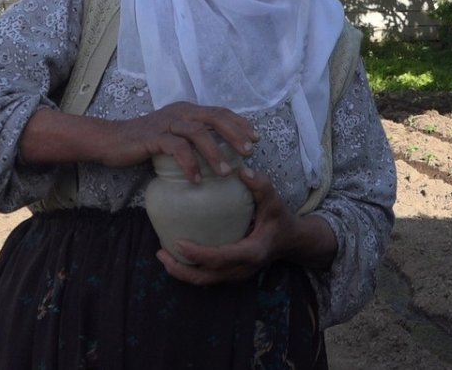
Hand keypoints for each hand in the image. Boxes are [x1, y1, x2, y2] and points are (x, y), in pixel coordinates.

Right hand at [100, 102, 258, 180]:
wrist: (111, 140)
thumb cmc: (145, 141)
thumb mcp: (174, 135)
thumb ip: (193, 138)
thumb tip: (219, 151)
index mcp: (188, 110)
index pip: (220, 112)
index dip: (240, 124)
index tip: (255, 139)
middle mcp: (180, 112)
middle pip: (215, 118)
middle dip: (235, 135)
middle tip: (248, 152)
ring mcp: (167, 123)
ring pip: (198, 133)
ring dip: (215, 153)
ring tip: (225, 172)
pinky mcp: (154, 137)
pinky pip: (177, 149)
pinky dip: (190, 164)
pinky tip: (196, 180)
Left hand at [156, 166, 331, 284]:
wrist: (291, 240)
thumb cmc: (280, 219)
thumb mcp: (274, 201)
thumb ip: (261, 186)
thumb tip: (241, 170)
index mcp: (252, 252)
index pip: (220, 258)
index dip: (198, 254)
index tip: (178, 243)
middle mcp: (242, 269)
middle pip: (206, 277)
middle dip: (181, 269)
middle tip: (160, 253)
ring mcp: (237, 274)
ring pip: (205, 281)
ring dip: (182, 271)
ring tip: (162, 255)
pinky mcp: (232, 273)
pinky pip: (208, 276)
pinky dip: (191, 269)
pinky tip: (178, 255)